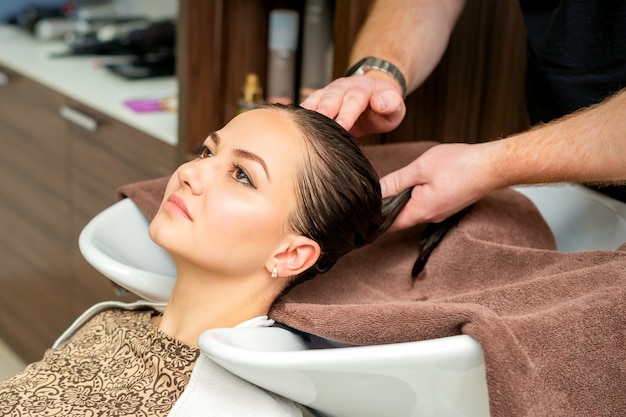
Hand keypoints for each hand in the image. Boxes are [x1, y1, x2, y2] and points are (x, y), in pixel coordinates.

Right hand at [301, 75, 405, 136]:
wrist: (373, 96)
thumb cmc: (384, 107)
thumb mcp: (396, 107)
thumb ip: (391, 104)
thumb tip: (379, 102)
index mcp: (363, 88)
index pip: (354, 99)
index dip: (347, 112)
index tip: (341, 125)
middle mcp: (343, 87)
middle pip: (331, 98)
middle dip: (323, 111)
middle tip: (316, 128)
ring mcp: (329, 92)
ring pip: (316, 100)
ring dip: (308, 113)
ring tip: (300, 127)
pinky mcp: (319, 100)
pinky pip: (307, 105)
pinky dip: (300, 115)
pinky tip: (293, 126)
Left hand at [380, 143, 497, 228]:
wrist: (493, 166)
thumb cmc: (460, 165)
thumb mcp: (420, 169)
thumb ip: (396, 181)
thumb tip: (375, 191)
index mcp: (420, 211)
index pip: (390, 225)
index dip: (374, 220)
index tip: (362, 214)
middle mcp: (430, 217)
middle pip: (400, 218)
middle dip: (386, 208)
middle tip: (371, 196)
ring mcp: (440, 212)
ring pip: (413, 210)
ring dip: (401, 200)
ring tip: (391, 186)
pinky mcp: (447, 204)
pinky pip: (425, 204)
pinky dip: (415, 196)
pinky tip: (414, 183)